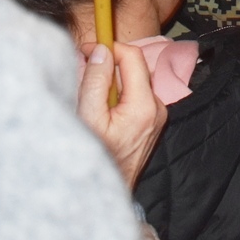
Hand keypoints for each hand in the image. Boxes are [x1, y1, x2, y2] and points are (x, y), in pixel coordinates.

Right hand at [77, 42, 166, 188]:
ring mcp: (156, 116)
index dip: (109, 47)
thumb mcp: (88, 117)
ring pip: (132, 82)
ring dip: (111, 81)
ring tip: (90, 97)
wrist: (107, 192)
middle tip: (83, 70)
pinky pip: (134, 96)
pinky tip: (101, 111)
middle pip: (133, 68)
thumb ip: (95, 82)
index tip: (87, 49)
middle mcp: (156, 108)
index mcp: (144, 105)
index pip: (133, 57)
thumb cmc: (96, 158)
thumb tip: (101, 51)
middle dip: (108, 64)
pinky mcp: (151, 122)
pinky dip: (117, 95)